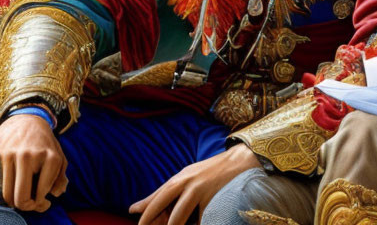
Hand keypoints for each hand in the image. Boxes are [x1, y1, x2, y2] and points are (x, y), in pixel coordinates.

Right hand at [0, 114, 67, 211]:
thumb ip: (60, 176)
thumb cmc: (44, 143)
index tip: (42, 202)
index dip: (41, 203)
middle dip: (26, 206)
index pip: (41, 193)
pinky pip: (0, 181)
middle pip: (21, 198)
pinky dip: (6, 187)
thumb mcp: (59, 156)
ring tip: (21, 195)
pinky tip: (14, 183)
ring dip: (14, 199)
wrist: (26, 120)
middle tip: (30, 204)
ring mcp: (12, 154)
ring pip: (7, 193)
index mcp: (50, 157)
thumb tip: (56, 194)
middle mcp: (30, 156)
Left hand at [129, 143, 261, 224]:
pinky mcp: (216, 199)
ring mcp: (202, 191)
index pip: (155, 202)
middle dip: (156, 224)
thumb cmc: (208, 172)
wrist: (241, 160)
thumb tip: (132, 209)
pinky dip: (198, 223)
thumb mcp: (184, 179)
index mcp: (178, 179)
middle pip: (165, 211)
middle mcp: (187, 184)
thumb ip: (160, 194)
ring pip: (180, 219)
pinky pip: (202, 220)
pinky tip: (198, 222)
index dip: (146, 218)